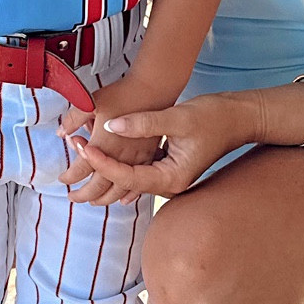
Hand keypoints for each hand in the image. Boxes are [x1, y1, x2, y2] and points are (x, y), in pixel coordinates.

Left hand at [58, 84, 165, 205]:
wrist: (156, 87)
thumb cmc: (125, 92)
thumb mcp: (93, 101)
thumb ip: (74, 118)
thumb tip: (62, 133)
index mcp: (106, 144)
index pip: (84, 168)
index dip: (71, 175)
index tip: (62, 179)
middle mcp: (123, 156)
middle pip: (101, 185)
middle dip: (85, 193)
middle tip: (73, 196)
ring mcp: (139, 158)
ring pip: (120, 188)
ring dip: (104, 197)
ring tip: (93, 200)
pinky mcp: (151, 156)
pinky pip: (140, 183)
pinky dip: (128, 193)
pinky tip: (124, 198)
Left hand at [66, 93, 254, 201]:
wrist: (238, 117)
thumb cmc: (213, 116)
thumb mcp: (177, 117)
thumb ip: (143, 122)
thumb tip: (111, 125)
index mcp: (170, 177)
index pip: (126, 175)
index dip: (100, 162)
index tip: (80, 147)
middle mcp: (168, 184)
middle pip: (123, 186)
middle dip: (94, 178)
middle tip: (66, 172)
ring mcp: (168, 179)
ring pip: (128, 183)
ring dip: (102, 176)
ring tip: (76, 172)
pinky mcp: (167, 169)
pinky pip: (137, 175)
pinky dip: (118, 170)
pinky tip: (101, 167)